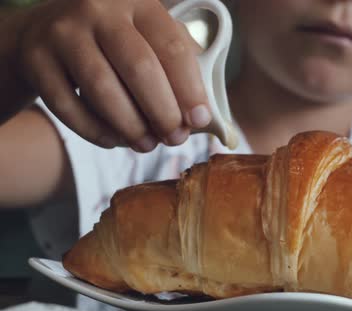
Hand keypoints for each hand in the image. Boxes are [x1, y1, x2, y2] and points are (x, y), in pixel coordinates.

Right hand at [18, 0, 211, 151]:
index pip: (172, 47)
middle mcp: (99, 10)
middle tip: (175, 138)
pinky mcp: (36, 58)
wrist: (46, 31)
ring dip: (131, 126)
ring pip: (103, 90)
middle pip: (140, 68)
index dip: (190, 89)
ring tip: (147, 145)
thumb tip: (204, 114)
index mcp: (138, 3)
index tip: (200, 120)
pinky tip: (114, 140)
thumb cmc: (114, 42)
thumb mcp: (147, 37)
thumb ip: (177, 64)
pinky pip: (68, 106)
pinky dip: (96, 131)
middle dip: (163, 112)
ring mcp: (64, 32)